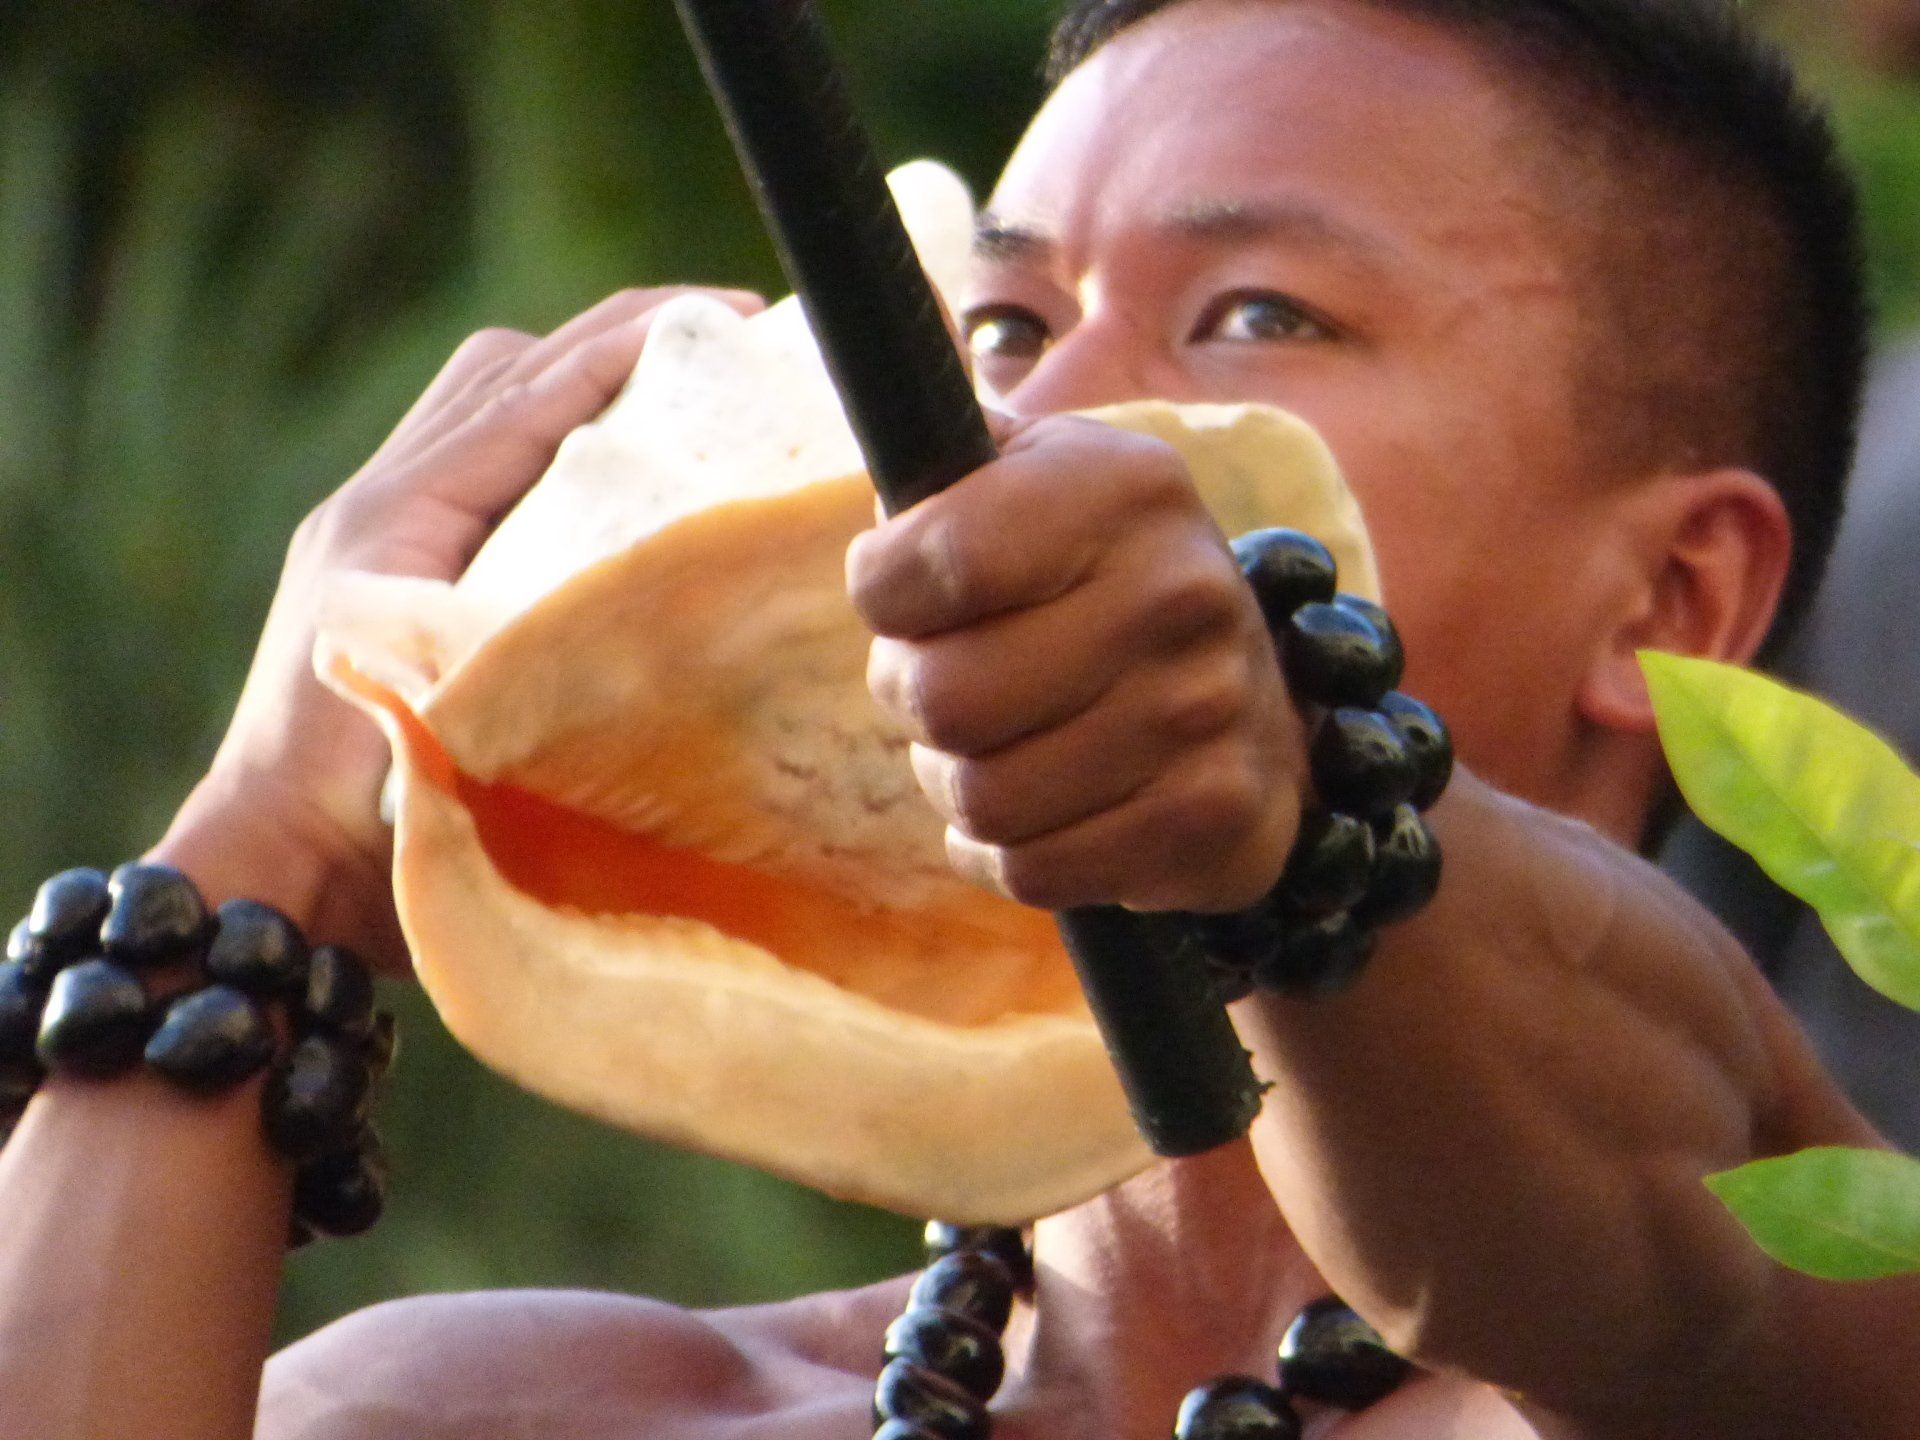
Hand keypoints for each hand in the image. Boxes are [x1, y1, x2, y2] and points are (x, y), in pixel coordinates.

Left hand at [159, 286, 762, 968]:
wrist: (281, 873)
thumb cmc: (368, 812)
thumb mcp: (459, 705)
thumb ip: (530, 630)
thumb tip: (648, 580)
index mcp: (401, 519)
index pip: (532, 396)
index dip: (628, 347)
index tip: (722, 318)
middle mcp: (385, 502)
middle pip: (504, 370)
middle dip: (610, 336)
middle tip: (715, 333)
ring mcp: (379, 529)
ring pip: (484, 400)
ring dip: (575, 375)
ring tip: (672, 378)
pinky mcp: (387, 562)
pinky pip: (473, 457)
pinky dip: (544, 430)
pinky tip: (607, 458)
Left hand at [847, 413, 1305, 913]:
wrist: (1257, 704)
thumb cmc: (1098, 583)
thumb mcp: (1040, 481)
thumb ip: (952, 459)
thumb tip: (889, 422)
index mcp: (1126, 486)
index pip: (925, 562)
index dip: (883, 591)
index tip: (904, 592)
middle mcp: (1181, 591)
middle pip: (941, 697)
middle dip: (914, 697)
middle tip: (951, 681)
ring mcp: (1206, 712)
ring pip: (979, 797)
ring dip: (960, 782)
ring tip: (1002, 743)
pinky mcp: (1211, 820)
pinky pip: (1030, 869)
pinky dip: (1009, 850)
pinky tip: (1048, 805)